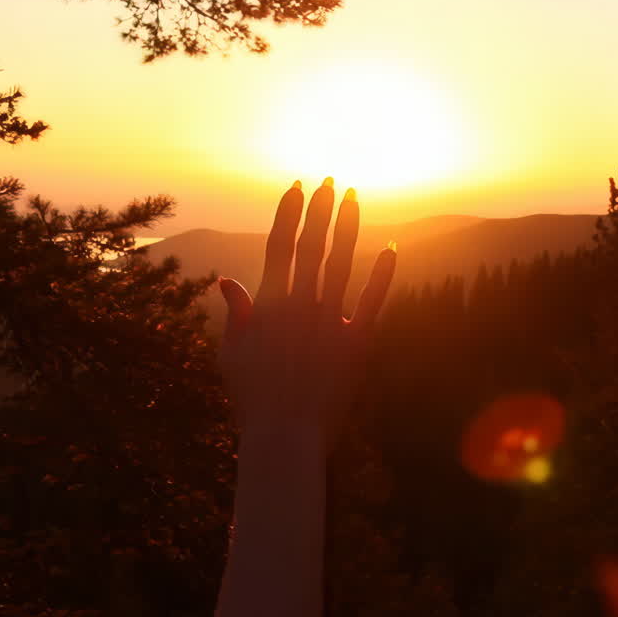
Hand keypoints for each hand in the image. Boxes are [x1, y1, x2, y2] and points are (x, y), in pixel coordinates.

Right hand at [216, 178, 395, 436]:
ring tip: (354, 197)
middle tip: (329, 180)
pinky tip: (391, 248)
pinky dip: (382, 274)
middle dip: (320, 209)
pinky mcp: (357, 342)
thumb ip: (236, 314)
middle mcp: (300, 306)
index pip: (277, 246)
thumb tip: (226, 280)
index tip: (295, 186)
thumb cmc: (252, 399)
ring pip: (341, 263)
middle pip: (311, 245)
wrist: (286, 437)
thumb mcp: (231, 355)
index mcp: (269, 306)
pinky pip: (373, 302)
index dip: (287, 213)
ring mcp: (330, 321)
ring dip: (347, 227)